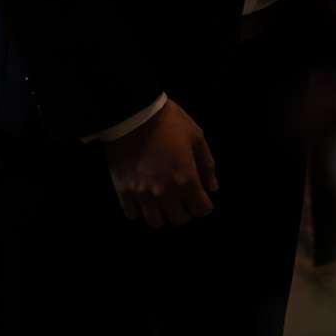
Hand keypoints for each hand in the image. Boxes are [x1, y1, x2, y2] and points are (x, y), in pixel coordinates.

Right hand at [103, 99, 218, 227]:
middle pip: (179, 219)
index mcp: (185, 179)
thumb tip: (212, 188)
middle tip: (182, 196)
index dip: (204, 204)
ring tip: (163, 200)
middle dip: (185, 209)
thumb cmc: (168, 122)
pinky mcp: (123, 191)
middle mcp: (164, 192)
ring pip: (156, 222)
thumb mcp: (196, 137)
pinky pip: (133, 214)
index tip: (201, 196)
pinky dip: (140, 209)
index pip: (201, 210)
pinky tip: (144, 197)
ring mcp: (142, 194)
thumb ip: (207, 165)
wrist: (133, 113)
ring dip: (162, 213)